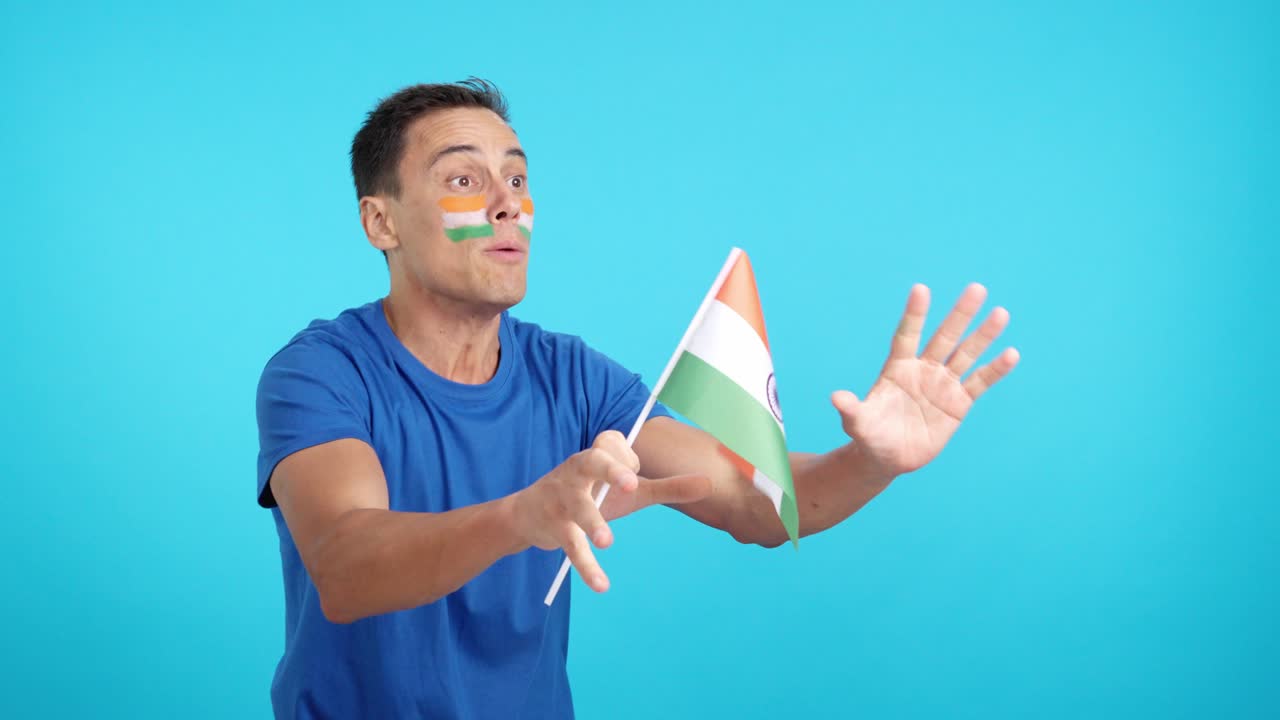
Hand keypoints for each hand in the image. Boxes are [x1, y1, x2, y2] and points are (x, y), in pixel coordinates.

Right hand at [511, 430, 709, 592]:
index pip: (611, 445)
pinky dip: (586, 566)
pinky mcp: (555, 529)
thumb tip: (710, 483)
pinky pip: (571, 547)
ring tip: (607, 541)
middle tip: (632, 483)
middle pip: (592, 462)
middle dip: (611, 471)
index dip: (625, 457)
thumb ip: (668, 487)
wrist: (529, 514)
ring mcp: (563, 500)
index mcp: (596, 457)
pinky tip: (601, 584)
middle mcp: (577, 473)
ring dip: (592, 523)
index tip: (634, 471)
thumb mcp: (630, 491)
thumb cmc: (590, 495)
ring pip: (578, 508)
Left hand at [832, 283, 1019, 477]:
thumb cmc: (869, 436)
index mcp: (897, 369)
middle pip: (944, 337)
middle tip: (976, 288)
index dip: (914, 314)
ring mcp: (942, 384)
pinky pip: (979, 383)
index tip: (921, 288)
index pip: (907, 336)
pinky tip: (1011, 354)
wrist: (889, 457)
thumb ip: (851, 410)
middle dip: (959, 314)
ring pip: (966, 354)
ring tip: (1000, 313)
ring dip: (983, 335)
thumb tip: (836, 397)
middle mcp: (923, 370)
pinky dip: (995, 370)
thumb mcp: (858, 424)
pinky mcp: (959, 403)